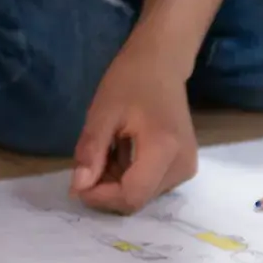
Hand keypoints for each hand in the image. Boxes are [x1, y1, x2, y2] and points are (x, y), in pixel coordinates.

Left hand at [70, 46, 199, 213]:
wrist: (162, 64)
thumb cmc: (131, 81)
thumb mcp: (102, 112)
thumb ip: (91, 151)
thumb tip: (79, 188)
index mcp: (165, 149)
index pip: (132, 195)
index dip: (101, 197)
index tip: (77, 183)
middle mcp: (182, 166)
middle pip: (137, 199)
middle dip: (106, 189)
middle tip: (88, 163)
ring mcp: (186, 168)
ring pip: (142, 195)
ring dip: (115, 183)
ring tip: (105, 151)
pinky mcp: (183, 168)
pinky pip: (150, 185)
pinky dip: (127, 177)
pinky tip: (118, 153)